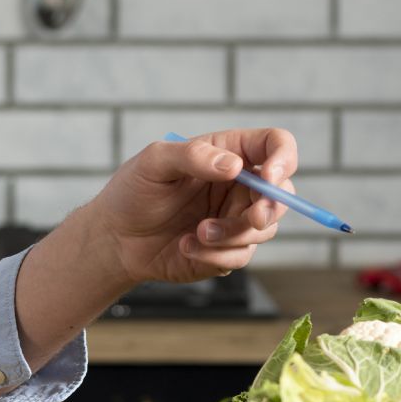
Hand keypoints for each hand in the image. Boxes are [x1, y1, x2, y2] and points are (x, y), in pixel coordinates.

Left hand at [90, 129, 297, 285]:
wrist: (115, 238)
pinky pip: (241, 256)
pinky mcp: (228, 250)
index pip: (275, 145)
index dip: (284, 159)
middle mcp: (238, 184)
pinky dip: (215, 255)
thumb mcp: (154, 163)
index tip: (270, 178)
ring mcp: (235, 218)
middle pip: (283, 193)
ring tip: (197, 232)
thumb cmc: (132, 192)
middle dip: (270, 207)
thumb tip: (234, 165)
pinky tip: (185, 246)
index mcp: (227, 152)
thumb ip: (192, 155)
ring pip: (264, 228)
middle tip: (251, 217)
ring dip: (233, 234)